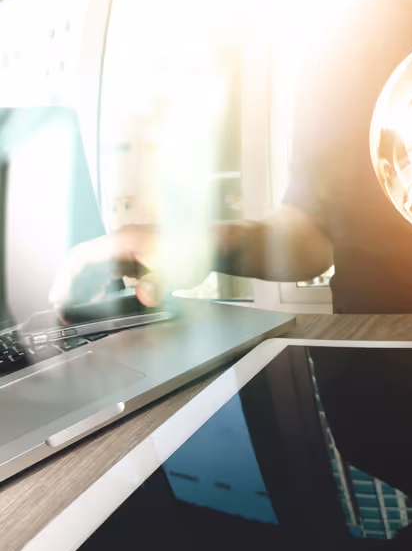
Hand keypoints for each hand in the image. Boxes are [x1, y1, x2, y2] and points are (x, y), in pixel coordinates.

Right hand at [48, 225, 206, 308]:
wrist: (215, 245)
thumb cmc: (196, 250)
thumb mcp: (175, 270)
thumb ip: (157, 284)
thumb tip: (144, 295)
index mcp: (124, 240)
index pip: (83, 255)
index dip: (66, 277)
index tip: (58, 296)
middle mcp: (123, 244)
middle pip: (87, 264)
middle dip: (74, 287)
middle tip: (64, 310)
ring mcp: (130, 252)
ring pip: (99, 271)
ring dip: (89, 290)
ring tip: (79, 311)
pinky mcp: (138, 261)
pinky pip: (114, 275)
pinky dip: (107, 289)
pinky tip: (104, 304)